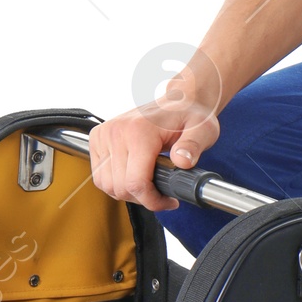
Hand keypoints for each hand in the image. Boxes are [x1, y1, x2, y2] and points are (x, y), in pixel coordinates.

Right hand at [89, 60, 221, 209]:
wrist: (176, 100)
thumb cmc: (189, 115)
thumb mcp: (203, 129)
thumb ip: (193, 146)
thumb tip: (182, 161)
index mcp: (139, 130)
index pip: (136, 182)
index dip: (152, 200)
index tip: (168, 201)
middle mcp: (117, 131)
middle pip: (120, 187)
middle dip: (142, 198)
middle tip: (161, 193)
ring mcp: (104, 134)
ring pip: (106, 184)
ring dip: (127, 192)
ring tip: (148, 185)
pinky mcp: (98, 138)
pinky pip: (99, 175)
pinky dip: (115, 183)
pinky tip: (134, 177)